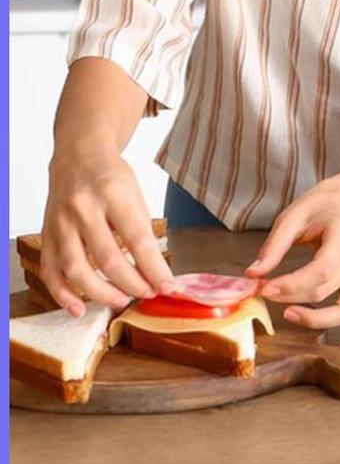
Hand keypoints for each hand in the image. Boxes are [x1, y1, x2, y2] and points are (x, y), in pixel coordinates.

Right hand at [40, 144, 172, 315]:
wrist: (77, 156)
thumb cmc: (112, 176)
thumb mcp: (135, 193)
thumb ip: (141, 229)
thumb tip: (153, 271)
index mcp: (113, 193)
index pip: (138, 239)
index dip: (154, 268)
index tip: (168, 287)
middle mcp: (83, 208)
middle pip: (107, 258)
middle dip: (131, 284)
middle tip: (148, 294)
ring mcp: (60, 222)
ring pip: (76, 269)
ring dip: (100, 293)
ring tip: (121, 301)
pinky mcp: (46, 234)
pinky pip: (50, 270)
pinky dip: (62, 294)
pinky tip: (78, 308)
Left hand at [245, 178, 339, 344]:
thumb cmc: (318, 209)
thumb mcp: (292, 216)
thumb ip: (274, 246)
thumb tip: (253, 275)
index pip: (323, 269)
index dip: (293, 284)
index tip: (265, 288)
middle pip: (327, 289)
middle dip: (292, 297)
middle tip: (265, 293)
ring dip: (317, 320)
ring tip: (289, 315)